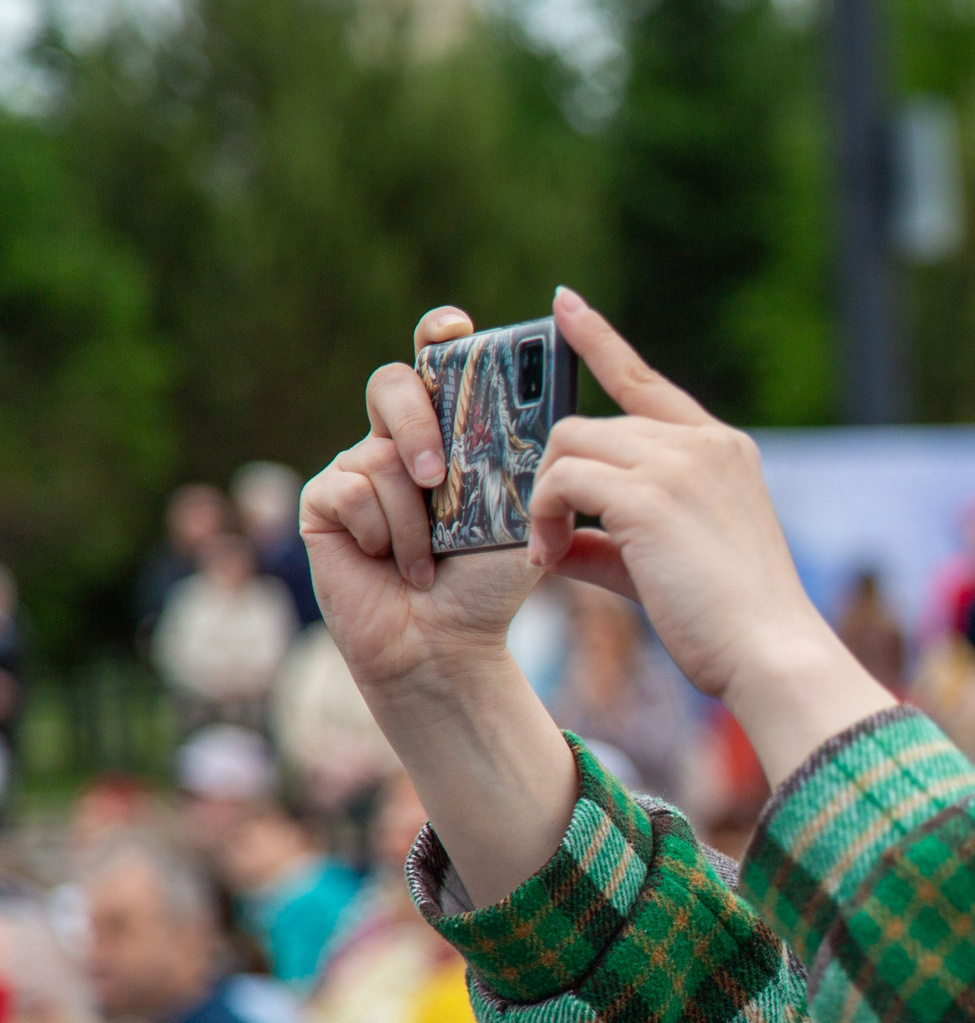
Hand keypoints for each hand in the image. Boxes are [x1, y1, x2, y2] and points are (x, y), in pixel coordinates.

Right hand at [302, 306, 541, 703]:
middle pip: (392, 385)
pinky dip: (385, 534)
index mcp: (449, 435)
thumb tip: (547, 413)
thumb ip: (523, 461)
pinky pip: (350, 490)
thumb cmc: (489, 582)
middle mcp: (397, 443)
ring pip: (379, 455)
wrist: (449, 640)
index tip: (454, 327)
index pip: (438, 365)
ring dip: (415, 519)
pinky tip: (394, 566)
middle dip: (415, 424)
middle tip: (439, 478)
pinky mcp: (323, 501)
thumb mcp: (522, 515)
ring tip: (429, 561)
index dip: (439, 336)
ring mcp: (356, 469)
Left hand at [532, 288, 894, 776]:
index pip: (646, 382)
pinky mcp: (650, 494)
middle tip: (543, 536)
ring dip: (544, 499)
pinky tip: (548, 558)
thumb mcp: (668, 566)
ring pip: (569, 446)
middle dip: (553, 478)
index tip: (563, 305)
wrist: (771, 653)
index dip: (600, 340)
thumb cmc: (730, 625)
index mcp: (722, 450)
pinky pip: (562, 479)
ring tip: (548, 553)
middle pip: (588, 424)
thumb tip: (551, 540)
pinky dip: (543, 516)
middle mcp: (703, 443)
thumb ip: (609, 540)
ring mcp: (679, 463)